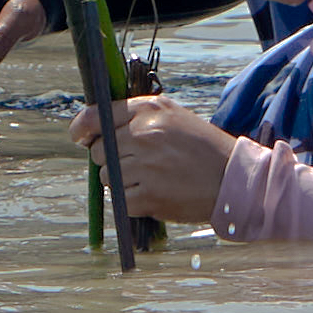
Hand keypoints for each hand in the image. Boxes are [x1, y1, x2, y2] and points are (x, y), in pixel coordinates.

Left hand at [83, 90, 233, 226]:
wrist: (232, 178)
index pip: (95, 116)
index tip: (80, 137)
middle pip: (99, 151)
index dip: (81, 129)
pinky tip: (153, 194)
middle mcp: (143, 134)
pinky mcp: (149, 195)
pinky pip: (120, 201)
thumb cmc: (199, 146)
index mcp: (147, 110)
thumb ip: (134, 116)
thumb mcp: (171, 115)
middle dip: (111, 159)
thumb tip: (92, 129)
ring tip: (150, 178)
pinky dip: (132, 202)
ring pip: (107, 177)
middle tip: (137, 162)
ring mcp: (145, 166)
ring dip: (121, 182)